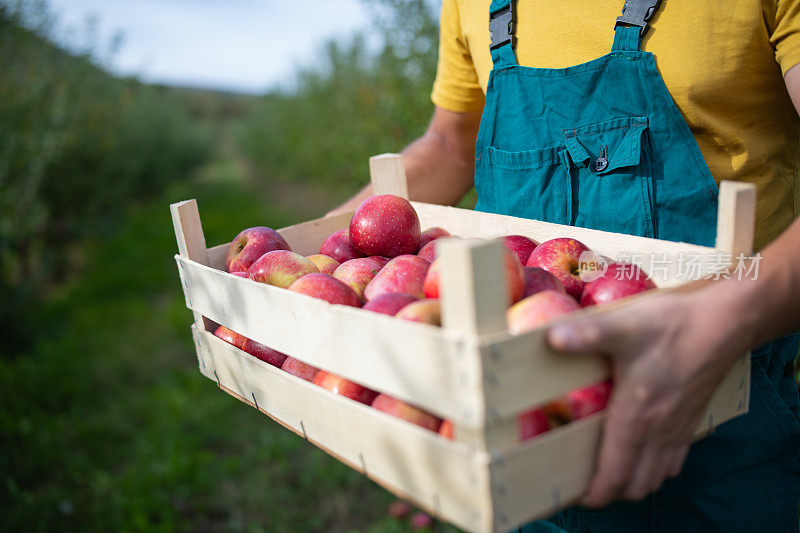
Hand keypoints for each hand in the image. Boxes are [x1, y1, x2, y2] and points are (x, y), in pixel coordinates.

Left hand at [547, 285, 748, 505]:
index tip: (578, 496)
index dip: (596, 493)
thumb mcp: (622, 326)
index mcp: (635, 417)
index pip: (616, 473)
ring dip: (634, 482)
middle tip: (587, 483)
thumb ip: (587, 335)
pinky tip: (645, 456)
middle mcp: (658, 431)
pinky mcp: (691, 420)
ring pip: (656, 476)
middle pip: (635, 484)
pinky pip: (673, 461)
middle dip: (611, 491)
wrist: (722, 325)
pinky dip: (656, 469)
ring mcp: (678, 428)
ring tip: (611, 474)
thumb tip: (552, 338)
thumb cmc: (670, 327)